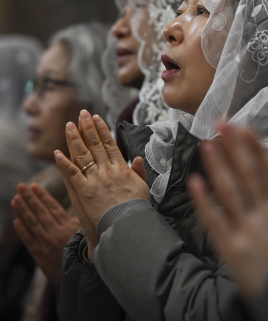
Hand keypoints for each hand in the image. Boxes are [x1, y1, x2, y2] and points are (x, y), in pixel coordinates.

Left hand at [11, 183, 80, 285]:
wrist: (83, 276)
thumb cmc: (88, 252)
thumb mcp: (88, 232)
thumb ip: (80, 219)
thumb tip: (79, 201)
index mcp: (68, 225)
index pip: (52, 207)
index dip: (42, 196)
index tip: (34, 185)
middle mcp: (56, 232)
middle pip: (40, 212)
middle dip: (29, 198)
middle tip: (20, 187)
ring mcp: (46, 243)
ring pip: (32, 223)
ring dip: (22, 210)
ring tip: (15, 199)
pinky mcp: (40, 255)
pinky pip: (28, 240)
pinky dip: (22, 230)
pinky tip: (16, 221)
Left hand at [54, 110, 149, 228]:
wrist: (129, 223)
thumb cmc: (137, 207)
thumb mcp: (143, 187)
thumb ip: (139, 172)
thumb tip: (136, 158)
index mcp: (120, 168)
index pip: (109, 144)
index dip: (101, 130)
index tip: (96, 118)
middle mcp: (107, 170)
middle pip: (95, 145)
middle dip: (88, 127)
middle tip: (82, 113)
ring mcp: (95, 179)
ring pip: (83, 155)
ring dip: (75, 139)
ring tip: (69, 125)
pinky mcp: (84, 192)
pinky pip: (72, 175)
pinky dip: (64, 163)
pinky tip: (57, 153)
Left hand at [188, 122, 267, 301]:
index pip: (267, 171)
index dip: (255, 148)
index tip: (245, 128)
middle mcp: (263, 214)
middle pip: (247, 174)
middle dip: (234, 147)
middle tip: (221, 124)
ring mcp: (246, 229)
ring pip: (230, 191)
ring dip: (217, 166)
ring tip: (206, 144)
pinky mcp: (230, 247)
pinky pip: (214, 221)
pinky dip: (204, 201)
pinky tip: (194, 183)